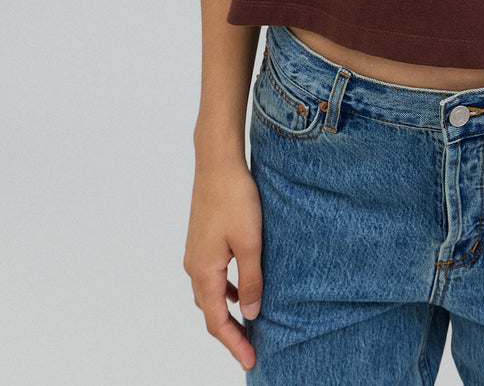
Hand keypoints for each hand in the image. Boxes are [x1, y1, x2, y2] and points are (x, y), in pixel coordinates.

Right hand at [183, 160, 263, 371]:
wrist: (217, 162)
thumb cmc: (235, 198)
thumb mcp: (250, 242)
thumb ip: (251, 280)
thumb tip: (251, 314)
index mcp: (204, 271)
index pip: (217, 321)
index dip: (234, 344)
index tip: (251, 360)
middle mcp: (194, 267)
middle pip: (210, 312)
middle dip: (229, 334)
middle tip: (251, 349)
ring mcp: (196, 253)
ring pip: (210, 294)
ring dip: (227, 312)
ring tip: (249, 324)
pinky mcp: (202, 241)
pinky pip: (212, 277)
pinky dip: (225, 291)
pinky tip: (241, 289)